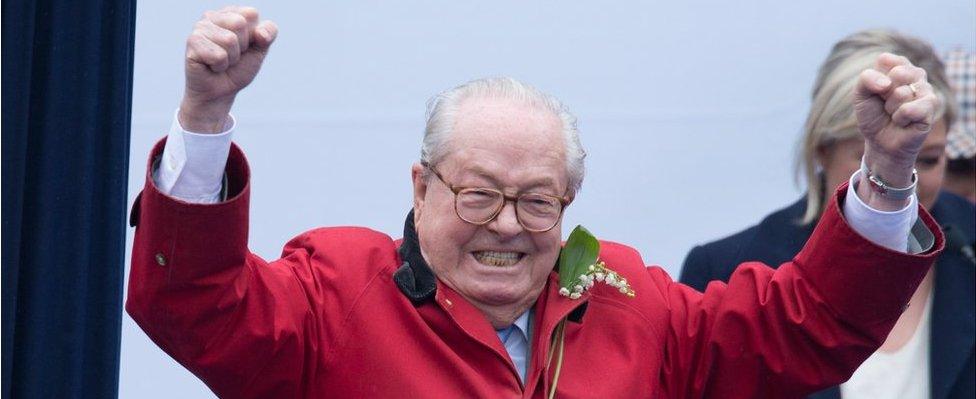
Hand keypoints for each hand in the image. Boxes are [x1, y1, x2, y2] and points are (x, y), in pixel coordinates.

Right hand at [179, 6, 277, 132]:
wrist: (220, 93)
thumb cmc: (238, 69)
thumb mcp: (260, 50)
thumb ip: (267, 35)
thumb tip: (260, 33)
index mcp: (230, 13)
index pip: (251, 14)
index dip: (254, 36)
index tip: (245, 47)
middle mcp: (212, 16)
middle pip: (239, 23)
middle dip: (241, 47)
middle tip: (232, 56)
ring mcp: (200, 27)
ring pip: (229, 40)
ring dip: (230, 58)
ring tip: (221, 61)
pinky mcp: (192, 42)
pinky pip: (218, 55)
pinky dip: (220, 66)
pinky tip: (211, 66)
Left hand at [854, 53, 940, 209]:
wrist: (880, 142)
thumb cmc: (873, 116)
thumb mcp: (860, 95)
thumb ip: (866, 79)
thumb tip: (887, 84)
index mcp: (899, 67)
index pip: (886, 59)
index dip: (876, 79)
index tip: (877, 91)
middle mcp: (916, 75)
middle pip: (896, 73)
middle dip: (883, 93)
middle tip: (886, 104)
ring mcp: (926, 89)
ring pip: (901, 92)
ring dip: (891, 108)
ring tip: (894, 114)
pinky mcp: (932, 106)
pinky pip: (910, 108)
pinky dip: (900, 117)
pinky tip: (903, 122)